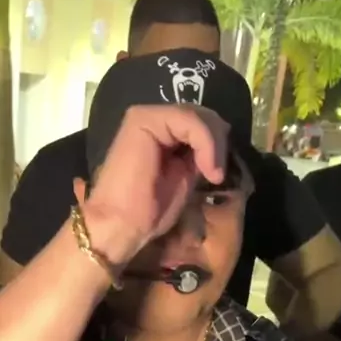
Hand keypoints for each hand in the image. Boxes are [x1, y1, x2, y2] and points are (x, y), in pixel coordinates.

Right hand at [85, 104, 227, 263]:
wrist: (120, 225)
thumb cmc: (148, 211)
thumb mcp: (185, 177)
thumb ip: (198, 155)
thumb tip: (220, 142)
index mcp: (162, 133)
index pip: (200, 123)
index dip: (217, 144)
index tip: (218, 176)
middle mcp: (154, 119)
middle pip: (201, 114)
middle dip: (218, 142)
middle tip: (217, 174)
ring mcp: (146, 116)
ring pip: (197, 115)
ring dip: (214, 144)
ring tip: (212, 174)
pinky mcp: (142, 119)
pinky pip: (188, 120)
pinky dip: (206, 142)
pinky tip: (206, 168)